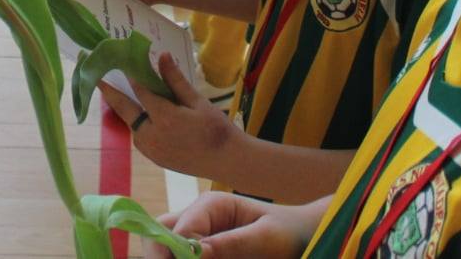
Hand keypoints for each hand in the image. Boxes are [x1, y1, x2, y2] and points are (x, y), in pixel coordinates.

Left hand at [97, 52, 234, 180]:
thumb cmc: (216, 129)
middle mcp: (152, 135)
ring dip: (125, 109)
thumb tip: (162, 55)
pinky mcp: (154, 158)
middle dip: (109, 93)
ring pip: (131, 124)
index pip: (140, 92)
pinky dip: (137, 123)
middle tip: (97, 77)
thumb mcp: (197, 102)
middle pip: (125, 110)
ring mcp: (151, 149)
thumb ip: (175, 81)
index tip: (119, 61)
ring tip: (119, 91)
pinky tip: (142, 113)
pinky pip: (139, 136)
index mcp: (164, 118)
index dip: (130, 75)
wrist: (226, 161)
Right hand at [144, 192, 315, 258]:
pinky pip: (180, 257)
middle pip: (157, 236)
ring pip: (163, 249)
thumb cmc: (289, 233)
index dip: (176, 254)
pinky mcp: (202, 252)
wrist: (303, 237)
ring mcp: (196, 236)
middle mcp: (196, 218)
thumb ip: (232, 244)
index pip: (175, 230)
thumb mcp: (265, 238)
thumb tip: (196, 253)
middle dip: (163, 257)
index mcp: (211, 205)